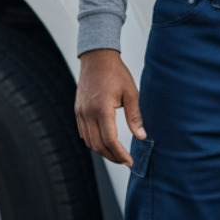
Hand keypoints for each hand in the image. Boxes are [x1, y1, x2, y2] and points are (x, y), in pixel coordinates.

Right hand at [75, 48, 145, 165]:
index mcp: (102, 109)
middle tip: (125, 161)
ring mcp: (80, 113)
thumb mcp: (131, 92)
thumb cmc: (115, 73)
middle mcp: (88, 113)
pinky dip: (93, 141)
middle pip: (98, 145)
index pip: (110, 140)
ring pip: (89, 141)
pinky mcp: (77, 111)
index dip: (120, 154)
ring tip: (117, 154)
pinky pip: (83, 133)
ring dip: (102, 151)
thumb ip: (135, 116)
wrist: (97, 58)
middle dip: (112, 156)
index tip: (129, 161)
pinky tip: (104, 142)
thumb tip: (142, 136)